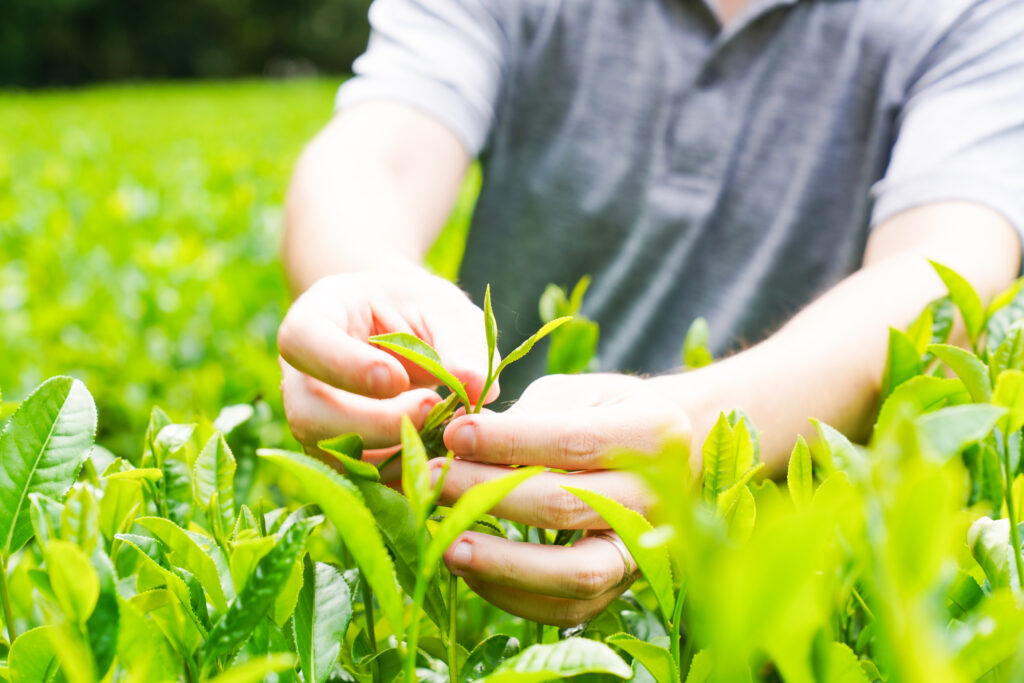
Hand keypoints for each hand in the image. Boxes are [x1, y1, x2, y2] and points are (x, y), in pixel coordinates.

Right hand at [277, 269, 495, 454]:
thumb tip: (477, 385)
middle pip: (307, 412)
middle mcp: (301, 372)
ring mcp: (312, 417)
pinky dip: (396, 475)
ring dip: (388, 453)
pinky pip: (353, 479)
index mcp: (318, 314)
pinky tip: (433, 457)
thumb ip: (463, 342)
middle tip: (432, 406)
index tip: (396, 378)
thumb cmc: (425, 311)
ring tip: (438, 429)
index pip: (302, 340)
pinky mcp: (335, 452)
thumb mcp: (448, 312)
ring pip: (327, 454)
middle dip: (373, 422)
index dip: (344, 366)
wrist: (411, 330)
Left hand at [436, 373, 689, 624]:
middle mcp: (657, 497)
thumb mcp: (577, 394)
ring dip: (502, 563)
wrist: (668, 457)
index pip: (573, 441)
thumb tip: (459, 441)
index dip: (509, 440)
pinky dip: (513, 595)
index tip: (456, 435)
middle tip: (436, 481)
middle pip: (566, 505)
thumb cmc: (606, 415)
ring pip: (575, 573)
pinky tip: (470, 570)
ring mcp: (642, 550)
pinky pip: (567, 609)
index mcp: (652, 432)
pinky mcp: (620, 587)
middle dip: (489, 494)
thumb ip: (526, 416)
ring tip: (447, 545)